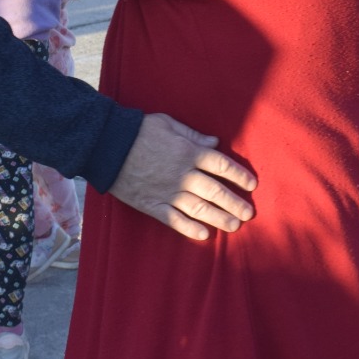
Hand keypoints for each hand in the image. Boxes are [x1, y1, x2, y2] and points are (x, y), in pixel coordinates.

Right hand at [108, 113, 256, 240]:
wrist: (108, 145)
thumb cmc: (139, 130)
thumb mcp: (168, 124)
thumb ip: (193, 135)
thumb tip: (214, 142)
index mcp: (189, 152)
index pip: (221, 165)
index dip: (239, 175)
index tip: (251, 185)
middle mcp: (183, 174)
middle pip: (215, 191)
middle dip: (235, 203)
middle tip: (249, 213)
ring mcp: (168, 191)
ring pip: (199, 208)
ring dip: (219, 218)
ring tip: (234, 226)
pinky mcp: (152, 204)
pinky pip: (174, 219)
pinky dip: (189, 228)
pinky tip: (204, 234)